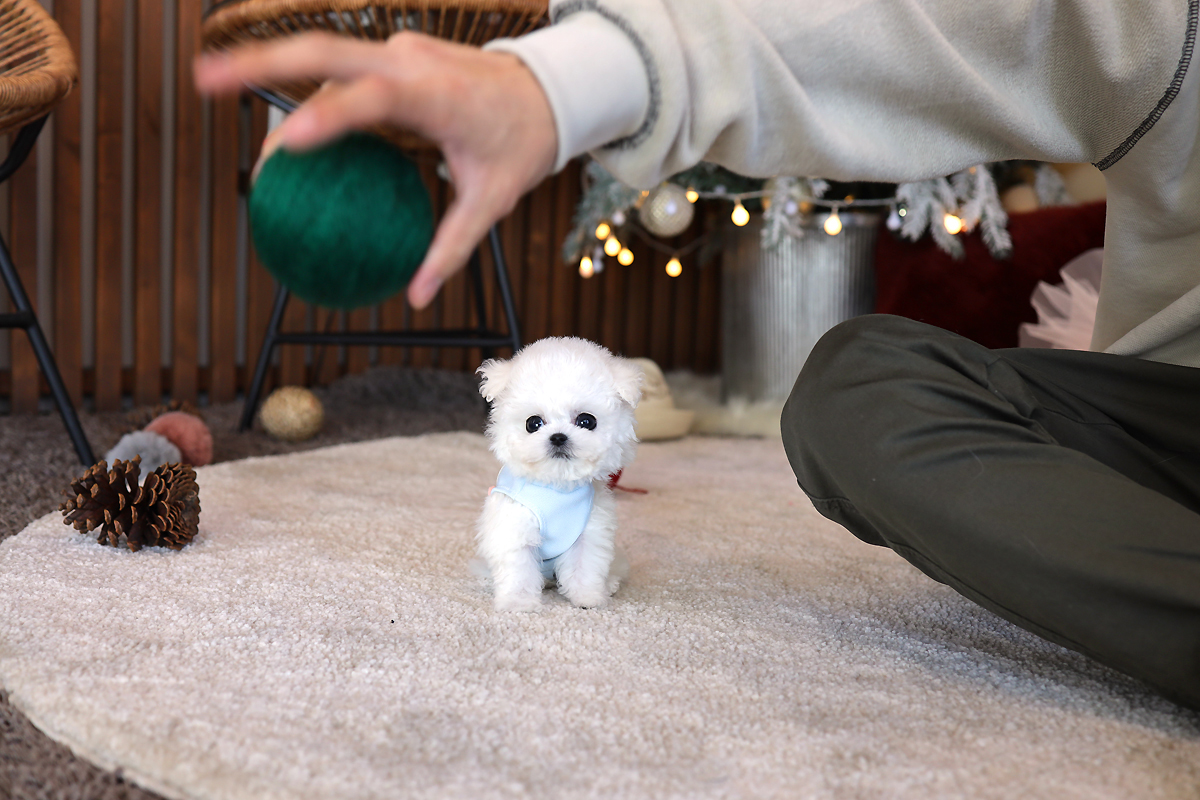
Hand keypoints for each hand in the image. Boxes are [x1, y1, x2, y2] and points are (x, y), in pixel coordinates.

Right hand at [195, 31, 557, 308]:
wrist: (548, 90)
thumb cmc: (520, 147)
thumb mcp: (493, 202)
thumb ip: (452, 248)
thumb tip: (417, 298)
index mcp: (436, 93)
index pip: (375, 99)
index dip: (329, 116)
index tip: (290, 143)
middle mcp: (409, 61)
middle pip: (324, 52)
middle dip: (261, 60)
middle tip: (204, 79)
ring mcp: (398, 51)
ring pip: (324, 60)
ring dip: (271, 73)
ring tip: (216, 92)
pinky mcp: (393, 55)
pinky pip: (341, 73)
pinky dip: (305, 92)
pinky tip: (276, 124)